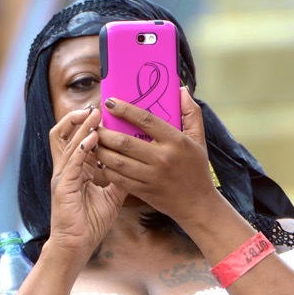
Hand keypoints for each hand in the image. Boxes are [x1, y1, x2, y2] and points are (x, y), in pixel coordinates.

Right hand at [47, 104, 125, 259]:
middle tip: (98, 106)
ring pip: (66, 142)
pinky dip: (82, 148)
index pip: (77, 138)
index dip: (87, 124)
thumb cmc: (91, 221)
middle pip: (64, 133)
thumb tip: (137, 164)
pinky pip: (71, 162)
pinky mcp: (62, 186)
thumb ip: (120, 178)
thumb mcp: (112, 195)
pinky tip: (93, 138)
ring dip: (81, 127)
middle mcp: (66, 168)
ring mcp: (62, 176)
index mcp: (75, 168)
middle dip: (79, 118)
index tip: (106, 111)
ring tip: (95, 114)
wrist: (77, 244)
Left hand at [95, 89, 218, 220]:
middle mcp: (163, 159)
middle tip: (95, 124)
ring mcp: (151, 177)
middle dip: (104, 132)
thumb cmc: (197, 169)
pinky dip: (106, 168)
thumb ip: (191, 113)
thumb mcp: (199, 140)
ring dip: (101, 149)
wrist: (198, 204)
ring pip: (117, 161)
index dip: (124, 109)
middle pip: (124, 142)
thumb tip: (182, 90)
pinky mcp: (144, 191)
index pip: (145, 120)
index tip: (109, 102)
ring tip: (94, 141)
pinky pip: (118, 178)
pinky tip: (101, 160)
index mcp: (176, 142)